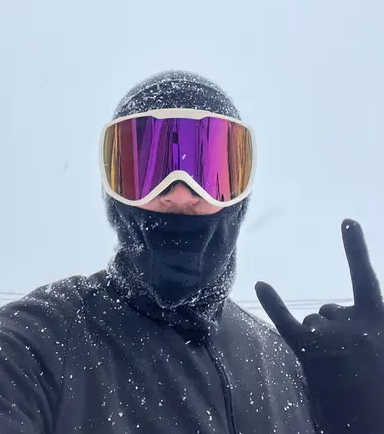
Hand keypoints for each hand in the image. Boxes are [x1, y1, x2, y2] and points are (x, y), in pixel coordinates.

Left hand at [255, 220, 383, 432]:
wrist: (370, 422)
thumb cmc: (376, 383)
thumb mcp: (379, 345)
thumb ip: (362, 324)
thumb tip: (328, 311)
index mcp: (378, 319)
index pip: (364, 277)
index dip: (355, 249)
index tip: (346, 220)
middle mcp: (353, 323)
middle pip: (329, 310)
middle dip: (332, 330)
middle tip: (347, 362)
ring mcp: (330, 337)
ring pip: (312, 322)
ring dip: (319, 341)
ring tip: (335, 371)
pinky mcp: (310, 352)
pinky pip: (287, 322)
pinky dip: (273, 303)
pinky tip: (262, 284)